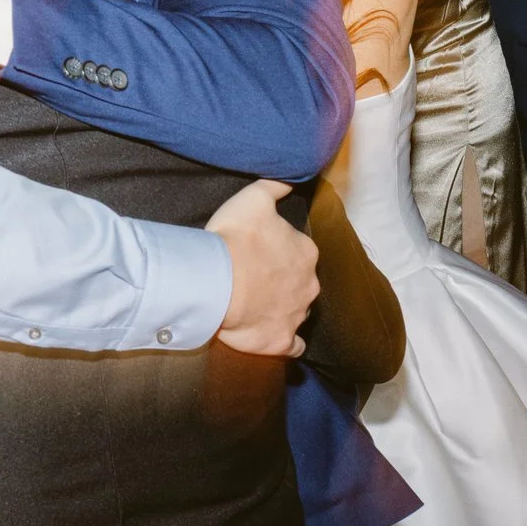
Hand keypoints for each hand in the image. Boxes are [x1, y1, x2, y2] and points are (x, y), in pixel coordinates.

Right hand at [207, 179, 316, 357]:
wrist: (217, 283)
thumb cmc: (235, 239)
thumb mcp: (253, 198)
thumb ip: (274, 187)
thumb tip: (290, 180)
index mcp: (306, 252)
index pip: (300, 251)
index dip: (278, 251)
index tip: (258, 252)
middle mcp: (309, 285)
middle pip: (300, 282)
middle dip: (283, 280)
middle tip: (254, 278)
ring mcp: (297, 316)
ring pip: (296, 310)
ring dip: (281, 307)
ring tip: (255, 305)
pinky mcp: (282, 342)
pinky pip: (293, 345)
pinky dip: (286, 341)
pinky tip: (271, 334)